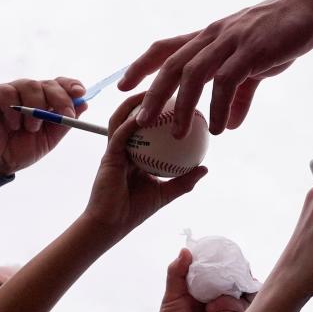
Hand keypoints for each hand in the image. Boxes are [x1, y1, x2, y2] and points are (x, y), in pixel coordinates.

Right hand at [0, 77, 86, 175]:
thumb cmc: (19, 150)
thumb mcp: (48, 139)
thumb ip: (64, 123)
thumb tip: (84, 104)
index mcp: (44, 101)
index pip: (60, 84)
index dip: (71, 85)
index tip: (80, 92)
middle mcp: (28, 93)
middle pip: (49, 83)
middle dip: (60, 98)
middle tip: (64, 116)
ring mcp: (10, 91)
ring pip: (30, 85)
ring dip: (35, 109)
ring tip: (29, 128)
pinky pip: (8, 92)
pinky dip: (13, 110)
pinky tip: (12, 125)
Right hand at [80, 93, 206, 239]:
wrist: (111, 225)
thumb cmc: (134, 211)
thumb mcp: (166, 193)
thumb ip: (183, 180)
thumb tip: (204, 168)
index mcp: (135, 154)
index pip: (146, 127)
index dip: (158, 112)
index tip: (177, 101)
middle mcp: (123, 148)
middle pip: (131, 116)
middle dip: (144, 99)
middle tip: (165, 86)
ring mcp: (114, 150)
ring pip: (121, 119)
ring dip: (134, 104)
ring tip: (151, 91)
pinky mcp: (108, 156)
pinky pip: (120, 135)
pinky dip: (130, 124)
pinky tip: (143, 115)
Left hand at [119, 0, 312, 136]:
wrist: (310, 7)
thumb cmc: (281, 33)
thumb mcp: (255, 66)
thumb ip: (239, 95)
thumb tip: (229, 123)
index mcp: (209, 37)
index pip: (165, 48)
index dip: (141, 66)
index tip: (123, 87)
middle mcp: (213, 36)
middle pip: (172, 63)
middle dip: (152, 92)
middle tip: (139, 122)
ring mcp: (231, 41)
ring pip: (194, 73)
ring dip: (182, 105)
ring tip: (178, 132)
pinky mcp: (251, 50)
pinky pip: (227, 81)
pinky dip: (220, 106)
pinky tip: (221, 127)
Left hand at [145, 249, 248, 311]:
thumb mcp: (173, 294)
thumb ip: (178, 272)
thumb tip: (186, 250)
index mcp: (214, 291)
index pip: (234, 276)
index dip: (237, 269)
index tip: (232, 264)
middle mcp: (226, 304)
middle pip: (247, 289)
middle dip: (239, 284)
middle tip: (227, 284)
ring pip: (243, 303)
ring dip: (226, 302)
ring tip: (208, 308)